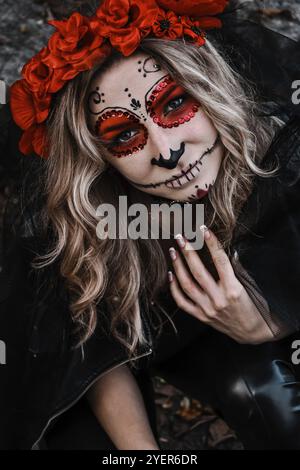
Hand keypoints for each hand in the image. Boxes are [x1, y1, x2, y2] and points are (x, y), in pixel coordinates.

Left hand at [167, 226, 273, 344]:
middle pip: (198, 272)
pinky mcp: (201, 317)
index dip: (212, 244)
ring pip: (187, 285)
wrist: (253, 332)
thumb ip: (237, 269)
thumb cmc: (255, 306)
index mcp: (233, 289)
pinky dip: (174, 289)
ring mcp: (208, 309)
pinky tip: (171, 275)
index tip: (204, 230)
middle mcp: (219, 299)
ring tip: (173, 252)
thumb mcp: (250, 286)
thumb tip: (228, 251)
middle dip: (188, 252)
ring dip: (178, 267)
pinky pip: (183, 302)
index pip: (220, 261)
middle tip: (181, 237)